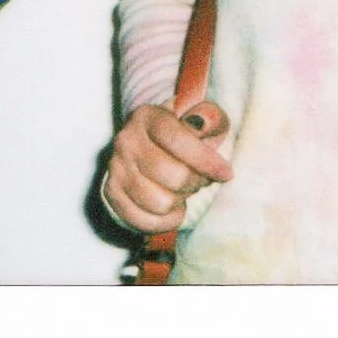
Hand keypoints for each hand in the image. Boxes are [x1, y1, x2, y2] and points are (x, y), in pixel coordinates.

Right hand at [101, 100, 232, 233]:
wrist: (150, 148)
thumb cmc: (183, 136)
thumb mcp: (202, 119)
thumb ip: (209, 117)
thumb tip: (201, 123)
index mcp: (148, 116)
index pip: (178, 140)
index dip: (206, 161)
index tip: (226, 173)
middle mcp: (126, 140)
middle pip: (174, 176)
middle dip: (196, 182)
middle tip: (199, 178)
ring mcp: (116, 168)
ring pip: (160, 203)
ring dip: (180, 201)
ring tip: (182, 190)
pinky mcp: (111, 194)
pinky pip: (145, 221)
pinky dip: (165, 220)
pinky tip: (171, 208)